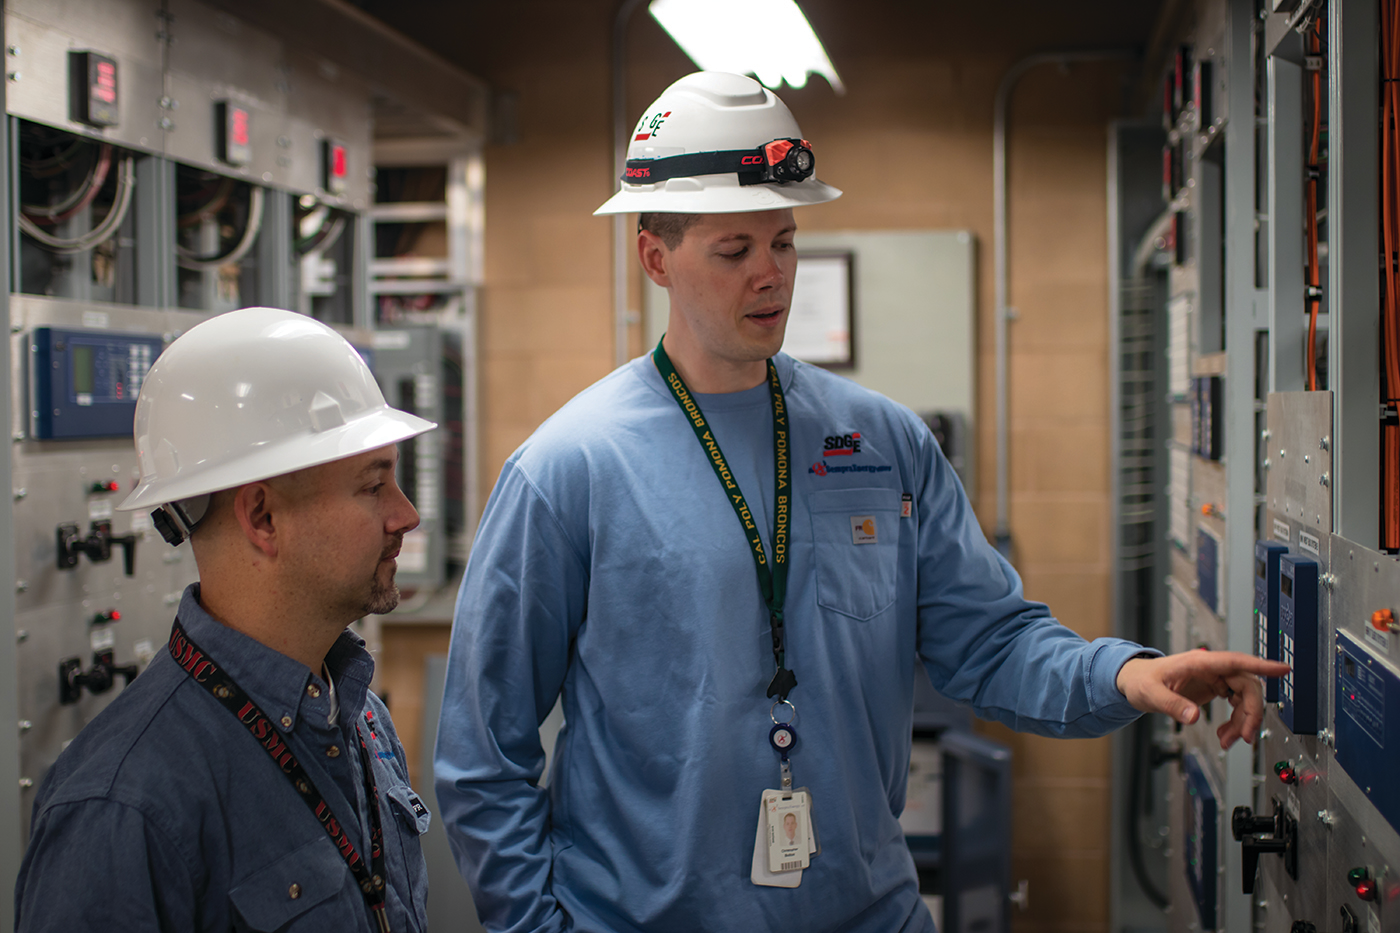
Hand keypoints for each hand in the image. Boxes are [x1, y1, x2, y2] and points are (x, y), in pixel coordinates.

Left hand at [1115, 650, 1290, 748]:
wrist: (1133, 681)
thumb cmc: (1140, 680)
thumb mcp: (1151, 694)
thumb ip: (1172, 705)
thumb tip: (1194, 717)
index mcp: (1198, 662)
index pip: (1235, 661)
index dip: (1261, 665)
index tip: (1283, 670)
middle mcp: (1210, 668)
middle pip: (1246, 685)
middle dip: (1250, 713)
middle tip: (1245, 737)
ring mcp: (1214, 678)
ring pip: (1244, 697)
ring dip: (1242, 721)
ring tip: (1229, 741)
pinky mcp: (1214, 688)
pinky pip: (1235, 703)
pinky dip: (1235, 721)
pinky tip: (1226, 734)